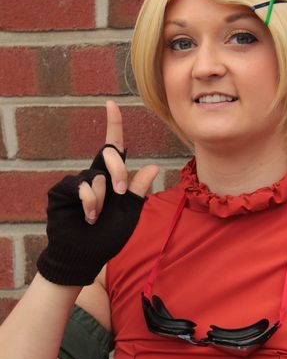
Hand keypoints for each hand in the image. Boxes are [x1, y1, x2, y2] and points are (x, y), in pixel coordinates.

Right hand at [37, 101, 159, 285]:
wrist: (85, 254)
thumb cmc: (108, 236)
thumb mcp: (130, 213)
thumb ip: (138, 191)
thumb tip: (152, 167)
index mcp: (112, 178)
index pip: (114, 146)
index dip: (113, 124)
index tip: (112, 103)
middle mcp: (94, 175)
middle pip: (109, 154)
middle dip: (119, 171)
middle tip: (120, 193)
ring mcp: (77, 181)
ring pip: (97, 177)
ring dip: (103, 200)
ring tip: (97, 217)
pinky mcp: (62, 190)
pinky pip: (82, 187)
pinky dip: (90, 204)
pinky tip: (88, 218)